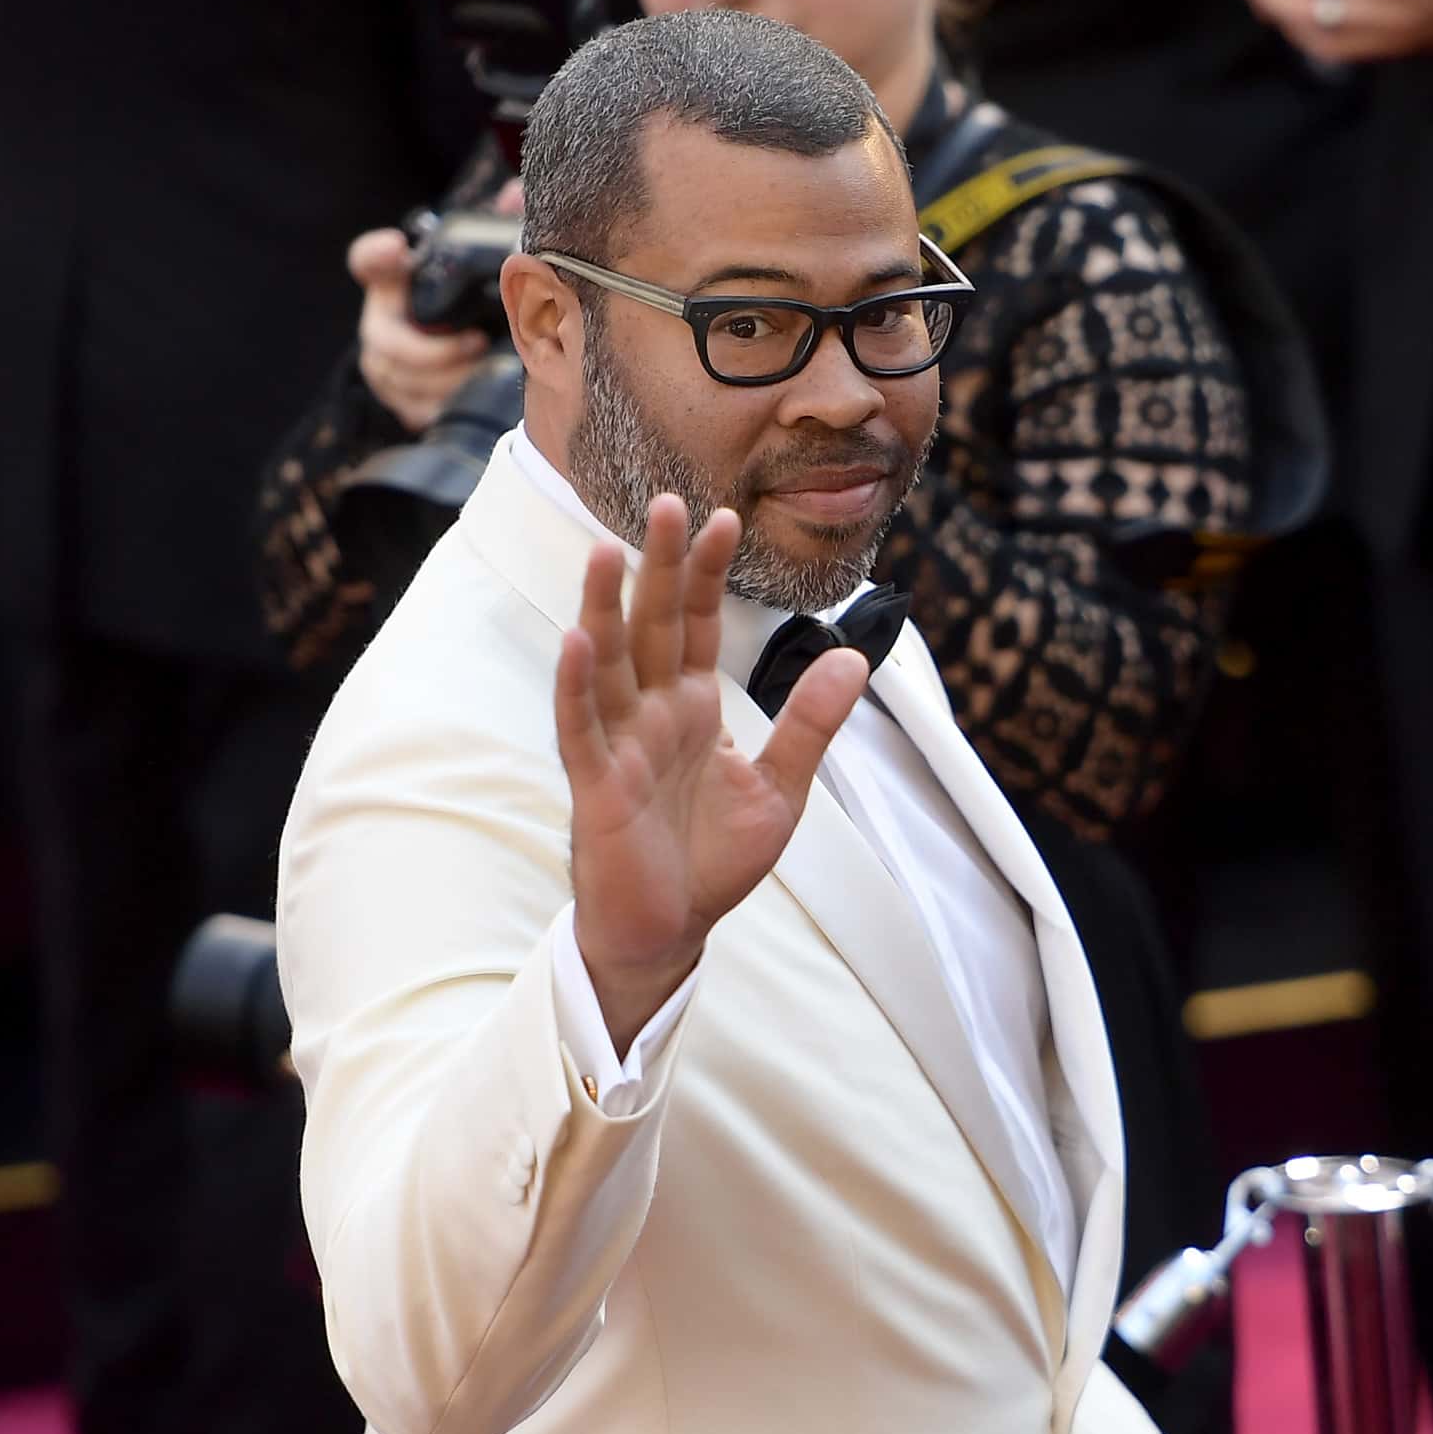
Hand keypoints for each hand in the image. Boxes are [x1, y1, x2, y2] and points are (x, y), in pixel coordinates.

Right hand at [350, 225, 491, 431]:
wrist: (479, 359)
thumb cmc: (477, 302)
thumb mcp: (485, 263)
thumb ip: (498, 223)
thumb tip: (516, 194)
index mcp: (394, 281)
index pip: (368, 260)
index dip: (377, 255)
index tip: (396, 248)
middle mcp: (380, 323)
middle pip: (385, 341)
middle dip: (434, 350)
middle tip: (477, 343)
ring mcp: (387, 367)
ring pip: (400, 381)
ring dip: (447, 380)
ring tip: (487, 370)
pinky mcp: (404, 403)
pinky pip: (416, 412)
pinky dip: (450, 406)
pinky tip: (478, 396)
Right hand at [556, 496, 868, 1049]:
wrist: (672, 932)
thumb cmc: (712, 862)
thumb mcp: (780, 788)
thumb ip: (811, 723)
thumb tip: (854, 656)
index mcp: (692, 709)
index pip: (695, 627)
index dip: (706, 574)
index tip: (724, 517)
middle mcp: (651, 716)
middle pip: (652, 627)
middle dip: (659, 566)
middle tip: (667, 501)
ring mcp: (619, 746)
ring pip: (609, 664)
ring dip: (606, 607)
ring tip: (609, 549)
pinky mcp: (596, 786)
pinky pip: (582, 727)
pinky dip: (578, 686)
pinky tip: (578, 640)